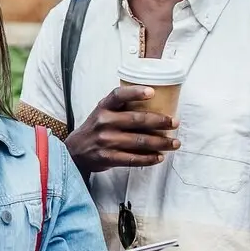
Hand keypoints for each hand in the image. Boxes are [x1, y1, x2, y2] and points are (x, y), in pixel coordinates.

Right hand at [65, 85, 179, 175]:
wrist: (74, 151)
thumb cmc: (95, 129)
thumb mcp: (102, 112)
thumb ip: (121, 107)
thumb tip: (155, 102)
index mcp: (103, 107)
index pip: (118, 95)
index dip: (135, 92)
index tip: (152, 91)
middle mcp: (104, 122)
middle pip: (136, 120)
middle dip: (160, 121)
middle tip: (175, 123)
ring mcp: (106, 141)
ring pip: (139, 141)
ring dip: (160, 143)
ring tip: (174, 143)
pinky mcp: (108, 157)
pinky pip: (133, 159)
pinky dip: (148, 159)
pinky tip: (159, 157)